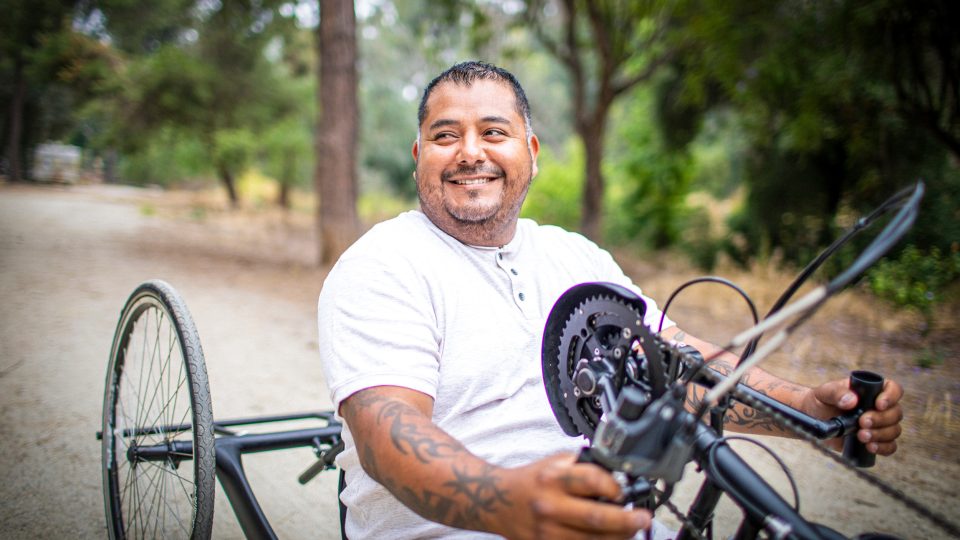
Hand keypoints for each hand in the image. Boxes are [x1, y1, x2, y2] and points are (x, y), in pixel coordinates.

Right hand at [494, 453, 650, 539]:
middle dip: (628, 520)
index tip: (625, 491)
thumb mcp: (555, 462)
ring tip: (630, 529)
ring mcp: (548, 531)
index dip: (616, 487)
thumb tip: (619, 479)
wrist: (497, 501)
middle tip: (643, 518)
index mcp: (553, 478)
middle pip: (597, 517)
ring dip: (619, 536)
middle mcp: (550, 506)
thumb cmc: (531, 480)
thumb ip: (584, 468)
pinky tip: (609, 537)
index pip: (593, 481)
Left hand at [801, 377, 903, 455]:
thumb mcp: (824, 392)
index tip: (878, 405)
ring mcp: (879, 425)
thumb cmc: (821, 400)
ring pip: (894, 430)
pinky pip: (889, 446)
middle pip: (895, 413)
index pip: (893, 389)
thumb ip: (836, 392)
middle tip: (862, 422)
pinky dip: (883, 448)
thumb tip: (852, 401)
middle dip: (881, 419)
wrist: (813, 418)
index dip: (890, 397)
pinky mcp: (875, 440)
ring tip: (861, 436)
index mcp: (872, 390)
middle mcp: (879, 407)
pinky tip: (870, 447)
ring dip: (880, 434)